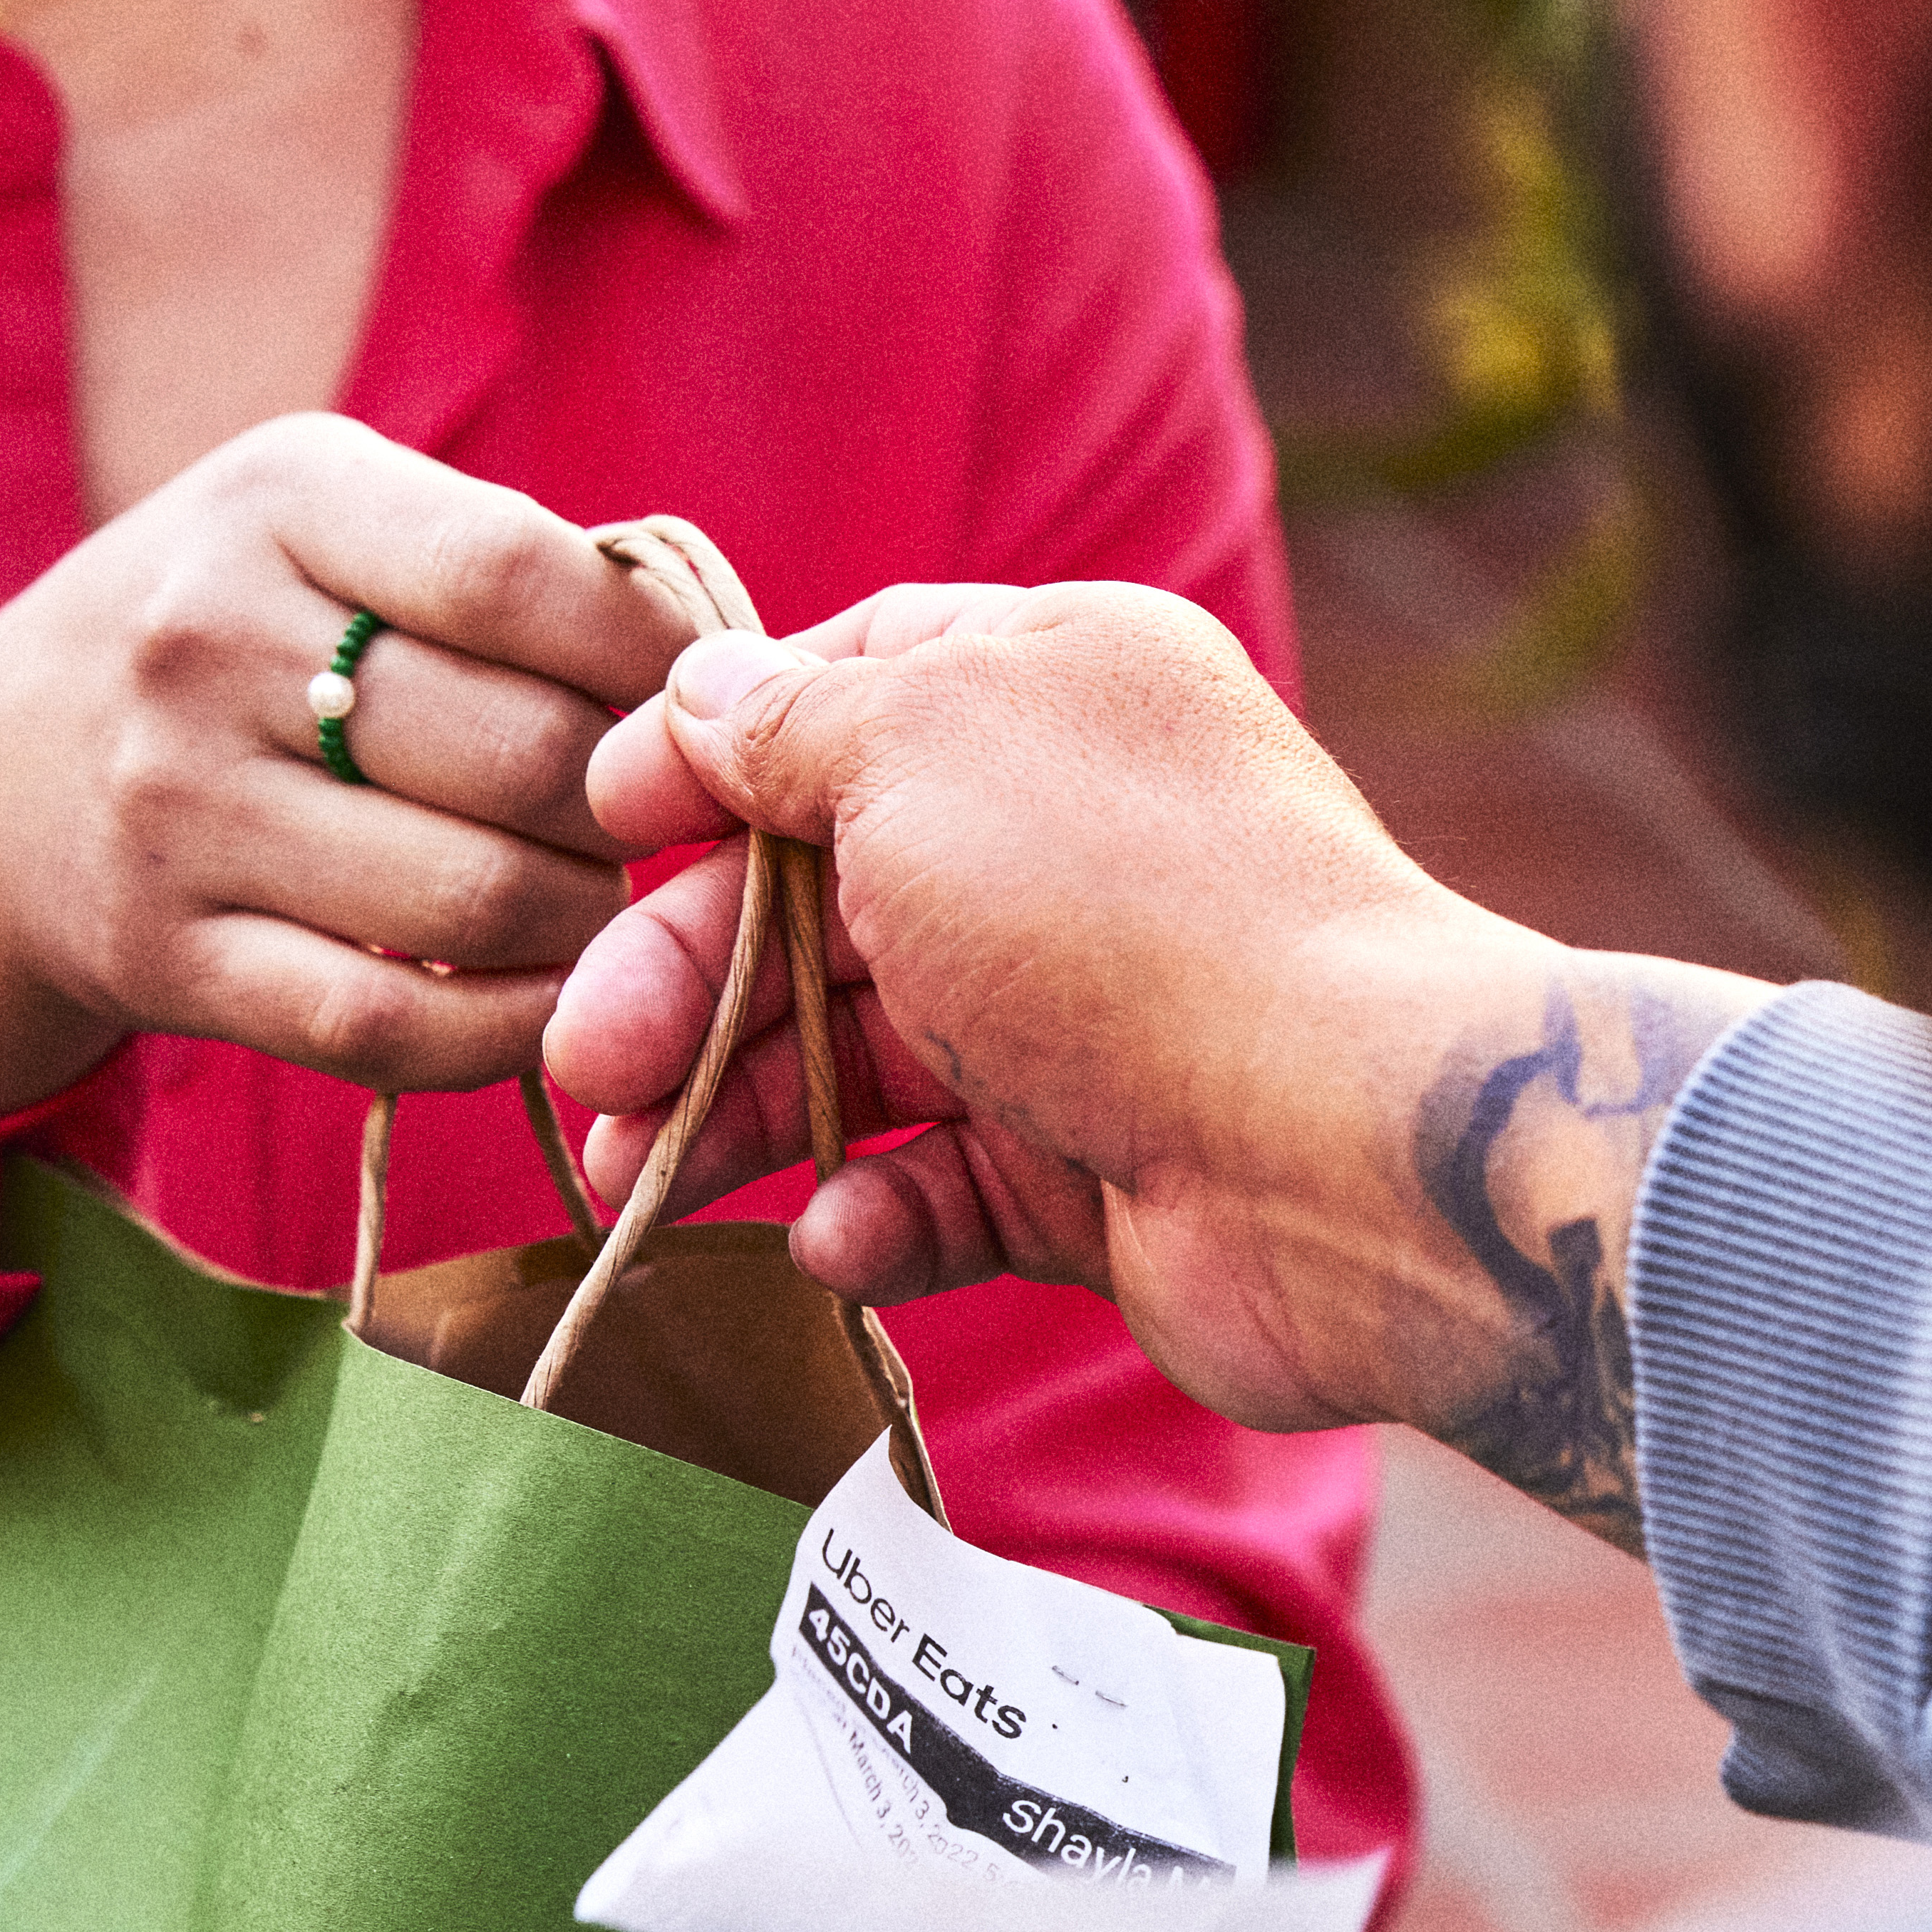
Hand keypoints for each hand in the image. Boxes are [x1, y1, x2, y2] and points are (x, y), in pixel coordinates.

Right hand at [0, 414, 681, 1225]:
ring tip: (586, 898)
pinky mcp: (164, 955)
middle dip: (626, 808)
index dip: (651, 656)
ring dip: (585, 922)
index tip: (693, 704)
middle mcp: (206, 638)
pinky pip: (392, 1023)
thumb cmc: (233, 642)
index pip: (522, 574)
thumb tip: (719, 664)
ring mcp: (175, 805)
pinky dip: (502, 1027)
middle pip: (528, 754)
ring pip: (483, 898)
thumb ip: (507, 570)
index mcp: (279, 497)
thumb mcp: (329, 528)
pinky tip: (537, 996)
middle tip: (635, 822)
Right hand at [547, 580, 1776, 1545]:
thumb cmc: (1124, 915)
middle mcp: (1076, 842)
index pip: (843, 695)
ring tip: (631, 1185)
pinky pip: (951, 1189)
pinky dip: (876, 1217)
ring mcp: (1093, 1015)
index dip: (705, 764)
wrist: (1346, 1148)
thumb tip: (699, 700)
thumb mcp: (919, 752)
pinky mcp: (1106, 1169)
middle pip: (822, 899)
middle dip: (684, 978)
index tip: (594, 829)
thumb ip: (791, 724)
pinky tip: (833, 1240)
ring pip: (866, 1057)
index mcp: (1055, 690)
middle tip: (585, 1066)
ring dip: (737, 1117)